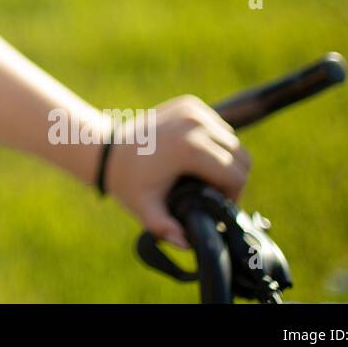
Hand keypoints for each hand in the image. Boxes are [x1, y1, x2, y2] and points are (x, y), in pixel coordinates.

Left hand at [102, 95, 251, 249]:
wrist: (106, 150)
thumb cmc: (128, 182)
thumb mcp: (146, 209)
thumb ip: (166, 229)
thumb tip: (186, 243)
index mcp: (190, 148)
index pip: (236, 175)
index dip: (233, 196)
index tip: (216, 205)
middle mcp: (195, 123)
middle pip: (241, 155)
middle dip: (233, 178)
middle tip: (214, 193)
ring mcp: (192, 110)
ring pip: (232, 140)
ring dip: (226, 160)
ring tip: (206, 177)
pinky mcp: (189, 103)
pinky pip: (218, 126)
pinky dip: (215, 142)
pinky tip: (198, 157)